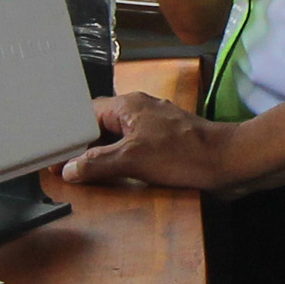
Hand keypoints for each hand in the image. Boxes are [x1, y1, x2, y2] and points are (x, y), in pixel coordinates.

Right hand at [60, 91, 246, 190]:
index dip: (70, 134)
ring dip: (104, 157)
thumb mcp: (132, 159)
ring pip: (118, 139)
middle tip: (66, 168)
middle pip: (101, 127)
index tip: (57, 154)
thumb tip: (69, 169)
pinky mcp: (166, 143)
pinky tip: (117, 177)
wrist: (228, 162)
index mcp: (128, 106)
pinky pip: (135, 150)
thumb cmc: (184, 154)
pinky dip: (122, 162)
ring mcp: (154, 127)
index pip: (86, 113)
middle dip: (85, 147)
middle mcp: (140, 111)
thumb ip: (97, 163)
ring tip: (85, 175)